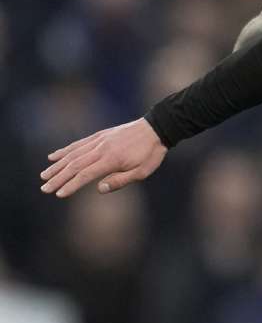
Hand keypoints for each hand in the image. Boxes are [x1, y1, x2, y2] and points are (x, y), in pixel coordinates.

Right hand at [39, 118, 167, 197]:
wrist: (156, 128)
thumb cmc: (151, 153)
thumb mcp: (143, 172)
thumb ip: (121, 181)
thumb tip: (99, 189)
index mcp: (111, 160)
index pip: (85, 174)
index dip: (71, 185)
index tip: (58, 194)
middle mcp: (101, 149)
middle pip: (74, 165)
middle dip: (58, 177)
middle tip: (44, 188)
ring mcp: (99, 140)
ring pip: (73, 153)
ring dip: (57, 165)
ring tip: (44, 176)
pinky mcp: (100, 135)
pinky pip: (78, 143)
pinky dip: (64, 150)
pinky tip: (53, 156)